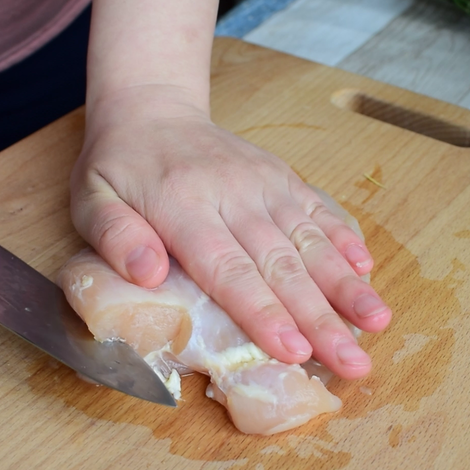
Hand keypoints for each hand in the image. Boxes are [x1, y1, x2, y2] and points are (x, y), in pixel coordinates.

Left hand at [70, 87, 390, 378]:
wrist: (151, 107)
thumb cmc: (118, 167)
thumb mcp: (91, 200)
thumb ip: (115, 238)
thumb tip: (149, 275)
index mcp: (183, 207)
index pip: (229, 270)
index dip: (264, 314)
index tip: (294, 352)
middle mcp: (233, 194)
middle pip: (281, 265)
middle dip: (321, 318)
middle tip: (354, 362)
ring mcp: (263, 183)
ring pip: (310, 240)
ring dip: (346, 285)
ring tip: (378, 323)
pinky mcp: (281, 176)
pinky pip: (318, 209)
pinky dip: (345, 238)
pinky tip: (368, 270)